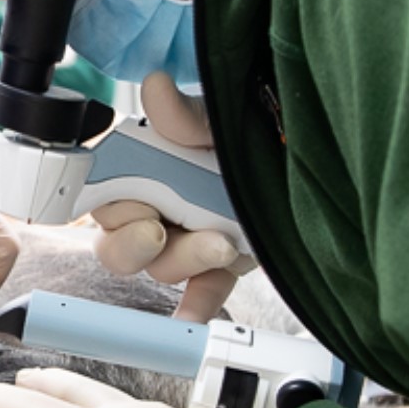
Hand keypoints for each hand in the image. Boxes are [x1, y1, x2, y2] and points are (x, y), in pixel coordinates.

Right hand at [92, 73, 256, 321]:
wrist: (306, 154)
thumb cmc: (258, 126)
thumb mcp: (221, 117)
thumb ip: (187, 115)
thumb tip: (156, 89)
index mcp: (147, 165)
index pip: (102, 193)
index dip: (110, 206)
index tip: (130, 206)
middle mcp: (159, 204)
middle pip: (119, 244)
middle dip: (137, 242)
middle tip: (159, 230)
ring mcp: (188, 236)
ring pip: (163, 267)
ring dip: (186, 259)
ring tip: (220, 242)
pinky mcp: (221, 261)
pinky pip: (204, 290)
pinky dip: (197, 306)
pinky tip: (193, 318)